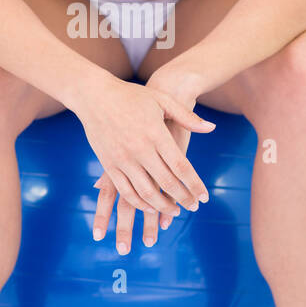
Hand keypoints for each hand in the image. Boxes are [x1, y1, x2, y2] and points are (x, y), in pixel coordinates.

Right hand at [75, 76, 213, 252]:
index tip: (205, 198)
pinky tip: (150, 207)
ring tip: (175, 211)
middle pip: (167, 182)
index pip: (181, 166)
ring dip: (163, 206)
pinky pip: (126, 191)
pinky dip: (140, 203)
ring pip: (146, 193)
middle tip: (194, 207)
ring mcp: (122, 159)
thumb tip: (211, 128)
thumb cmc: (132, 96)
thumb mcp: (162, 100)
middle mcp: (140, 149)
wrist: (94, 95)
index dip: (195, 185)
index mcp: (156, 133)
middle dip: (184, 198)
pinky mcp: (108, 165)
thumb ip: (187, 116)